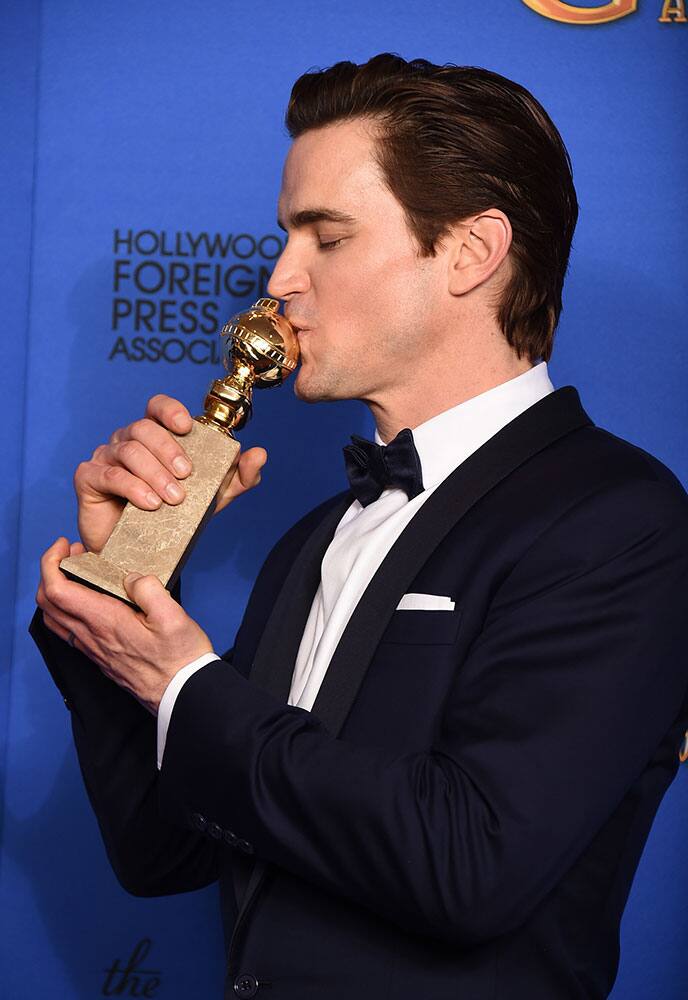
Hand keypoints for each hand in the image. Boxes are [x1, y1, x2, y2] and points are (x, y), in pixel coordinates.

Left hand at [37, 538, 213, 713]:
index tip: (64, 545)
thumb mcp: (172, 615)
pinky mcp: (99, 657)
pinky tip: (89, 600)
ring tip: (78, 574)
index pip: (57, 590)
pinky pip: (67, 631)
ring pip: (53, 618)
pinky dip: (66, 609)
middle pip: (47, 603)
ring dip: (55, 591)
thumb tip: (131, 578)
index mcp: (105, 621)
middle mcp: (91, 636)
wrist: (181, 693)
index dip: (51, 562)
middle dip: (50, 571)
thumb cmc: (180, 657)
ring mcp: (93, 649)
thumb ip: (148, 588)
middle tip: (74, 554)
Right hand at [75, 393, 266, 551]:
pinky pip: (108, 474)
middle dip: (168, 450)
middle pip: (143, 428)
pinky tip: (149, 503)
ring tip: (171, 499)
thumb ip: (238, 478)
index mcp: (155, 436)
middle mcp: (127, 440)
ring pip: (128, 450)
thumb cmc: (171, 517)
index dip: (170, 410)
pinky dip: (132, 487)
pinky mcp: (88, 478)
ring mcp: (105, 457)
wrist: (138, 552)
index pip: (157, 407)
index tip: (186, 427)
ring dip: (154, 473)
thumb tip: (259, 454)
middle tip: (186, 476)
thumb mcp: (212, 498)